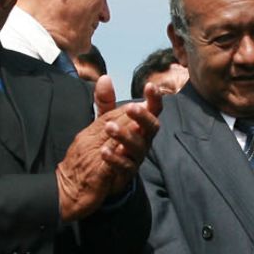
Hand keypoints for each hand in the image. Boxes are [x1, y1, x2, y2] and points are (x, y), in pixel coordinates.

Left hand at [59, 78, 161, 215]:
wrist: (99, 175)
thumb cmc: (109, 144)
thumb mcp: (105, 120)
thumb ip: (106, 102)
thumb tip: (105, 78)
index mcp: (140, 126)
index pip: (153, 110)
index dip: (154, 99)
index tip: (150, 86)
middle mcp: (143, 141)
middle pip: (151, 128)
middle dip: (143, 117)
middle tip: (131, 108)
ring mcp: (136, 158)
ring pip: (139, 147)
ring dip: (125, 136)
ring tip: (109, 128)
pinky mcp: (126, 174)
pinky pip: (125, 166)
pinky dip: (115, 158)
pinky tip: (104, 151)